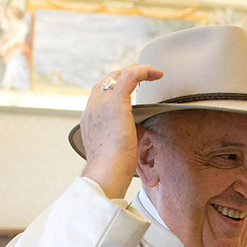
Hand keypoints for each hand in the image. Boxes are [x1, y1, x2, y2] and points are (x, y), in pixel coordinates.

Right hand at [79, 65, 162, 198]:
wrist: (105, 174)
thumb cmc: (113, 172)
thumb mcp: (115, 154)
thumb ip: (125, 145)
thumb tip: (143, 151)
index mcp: (89, 120)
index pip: (99, 96)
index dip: (114, 88)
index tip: (130, 89)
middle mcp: (92, 108)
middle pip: (106, 81)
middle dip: (123, 75)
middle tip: (141, 75)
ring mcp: (102, 104)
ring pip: (117, 76)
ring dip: (135, 71)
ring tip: (150, 72)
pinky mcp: (116, 102)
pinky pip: (130, 77)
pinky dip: (143, 71)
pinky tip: (156, 73)